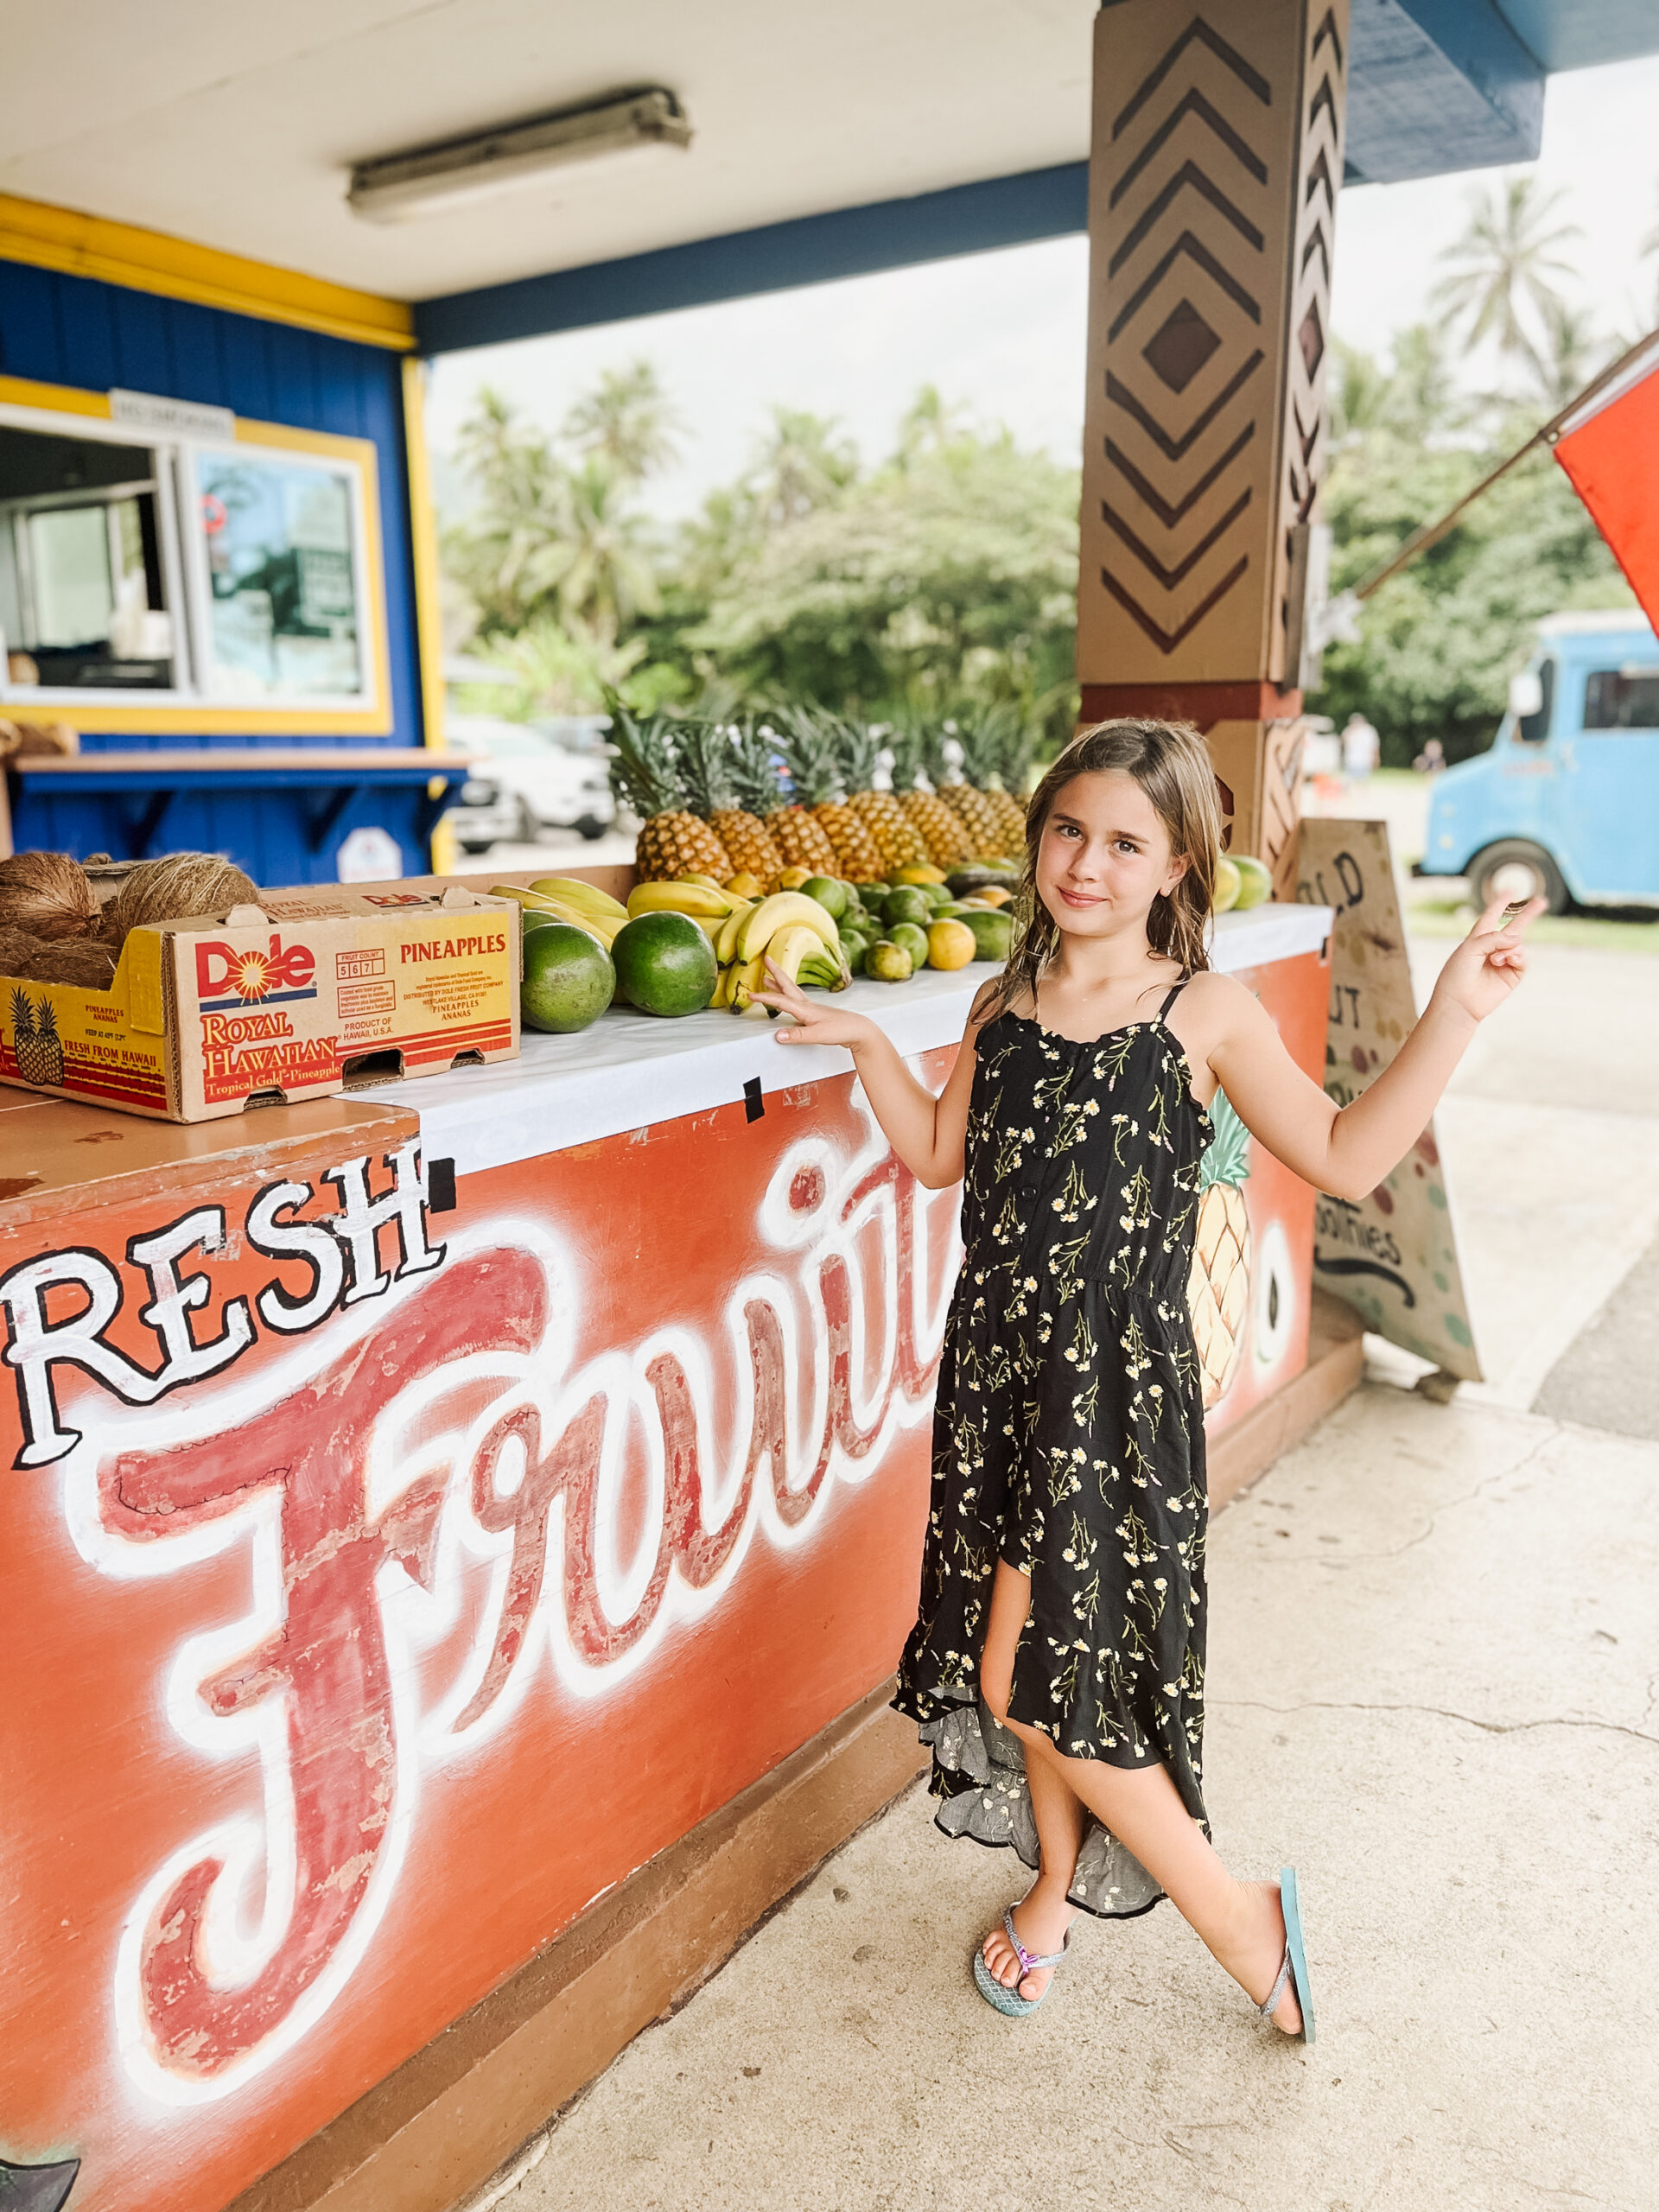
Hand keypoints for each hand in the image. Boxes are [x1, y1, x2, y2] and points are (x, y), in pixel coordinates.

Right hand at [752, 960, 879, 1051]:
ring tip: (767, 978)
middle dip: (776, 972)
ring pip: (791, 991)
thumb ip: (797, 1035)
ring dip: (779, 983)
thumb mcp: (817, 1035)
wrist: (859, 1030)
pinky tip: (786, 999)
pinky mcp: (816, 1013)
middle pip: (788, 985)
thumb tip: (777, 1035)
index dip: (765, 998)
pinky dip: (787, 995)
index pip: (781, 1001)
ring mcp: (812, 1008)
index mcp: (805, 1009)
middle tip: (766, 959)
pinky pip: (796, 1000)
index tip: (750, 995)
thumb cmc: (841, 1031)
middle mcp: (807, 1005)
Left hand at [1428, 893, 1544, 1026]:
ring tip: (1495, 959)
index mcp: (1477, 939)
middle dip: (1527, 914)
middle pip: (1514, 927)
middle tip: (1542, 901)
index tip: (1510, 891)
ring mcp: (1504, 962)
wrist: (1459, 1003)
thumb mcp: (1470, 948)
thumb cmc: (1457, 975)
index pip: (1491, 917)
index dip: (1500, 904)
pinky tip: (1503, 962)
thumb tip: (1519, 938)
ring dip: (1509, 948)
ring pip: (1517, 944)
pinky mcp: (1512, 975)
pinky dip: (1515, 956)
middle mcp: (1492, 949)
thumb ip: (1494, 938)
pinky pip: (1522, 958)